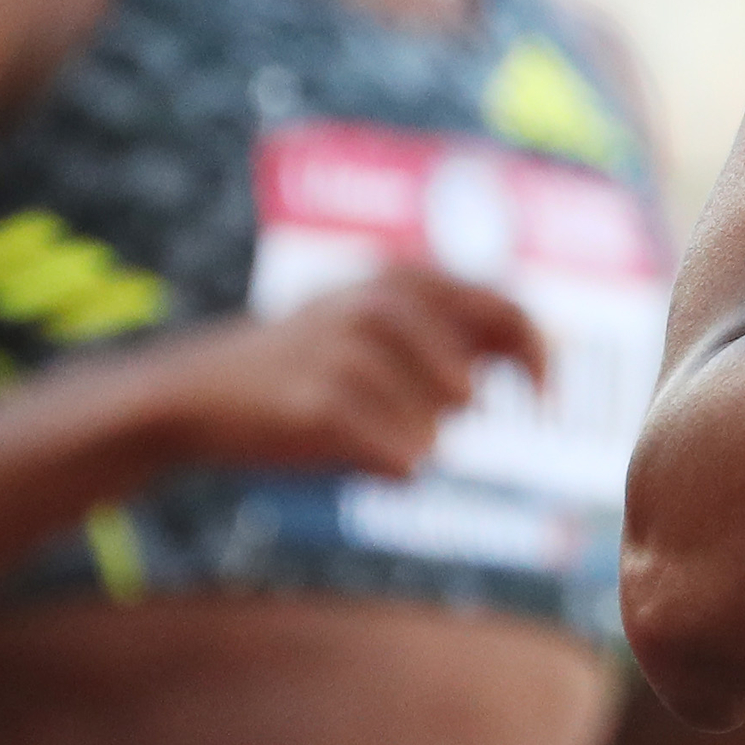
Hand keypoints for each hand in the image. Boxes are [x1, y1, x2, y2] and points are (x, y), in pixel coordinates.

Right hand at [136, 267, 550, 478]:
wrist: (197, 393)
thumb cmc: (306, 367)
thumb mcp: (376, 327)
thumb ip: (453, 331)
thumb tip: (541, 347)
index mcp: (400, 279)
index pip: (507, 309)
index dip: (540, 356)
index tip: (548, 398)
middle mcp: (378, 304)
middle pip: (468, 378)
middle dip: (469, 412)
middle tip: (448, 434)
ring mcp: (347, 352)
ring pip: (435, 425)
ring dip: (418, 441)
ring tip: (378, 435)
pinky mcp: (322, 404)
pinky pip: (400, 456)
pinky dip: (390, 466)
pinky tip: (364, 457)